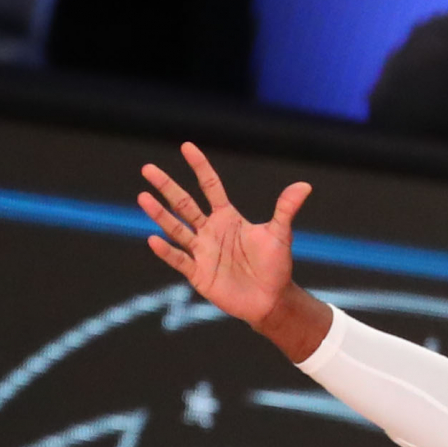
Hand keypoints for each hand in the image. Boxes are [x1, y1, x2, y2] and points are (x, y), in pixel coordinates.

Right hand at [138, 142, 323, 351]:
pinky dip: (167, 251)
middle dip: (166, 186)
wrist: (270, 300)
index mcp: (228, 218)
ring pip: (176, 228)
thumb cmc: (275, 266)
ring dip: (159, 214)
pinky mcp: (198, 273)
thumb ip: (285, 209)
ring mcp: (202, 251)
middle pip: (184, 204)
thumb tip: (304, 186)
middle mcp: (211, 231)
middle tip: (147, 168)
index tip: (186, 147)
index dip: (200, 167)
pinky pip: (179, 259)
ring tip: (142, 197)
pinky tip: (153, 239)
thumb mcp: (280, 234)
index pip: (210, 186)